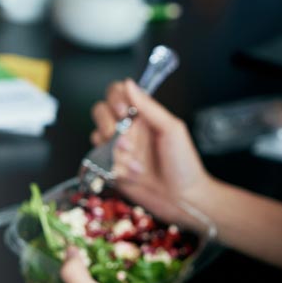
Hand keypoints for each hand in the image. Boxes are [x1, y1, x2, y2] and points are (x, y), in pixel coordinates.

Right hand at [91, 79, 211, 207]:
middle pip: (100, 111)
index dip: (114, 98)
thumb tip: (129, 83)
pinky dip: (113, 166)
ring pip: (98, 136)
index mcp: (143, 115)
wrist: (182, 199)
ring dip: (114, 149)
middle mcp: (128, 129)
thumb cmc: (183, 163)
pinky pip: (99, 160)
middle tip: (122, 137)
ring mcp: (118, 149)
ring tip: (135, 162)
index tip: (122, 111)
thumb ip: (149, 106)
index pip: (118, 93)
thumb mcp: (171, 129)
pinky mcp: (112, 168)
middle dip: (107, 123)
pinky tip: (131, 174)